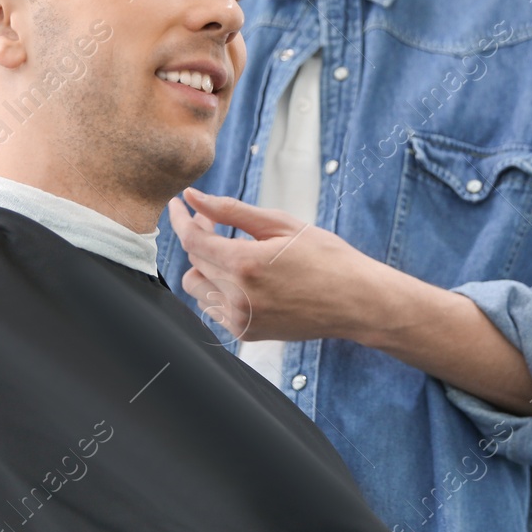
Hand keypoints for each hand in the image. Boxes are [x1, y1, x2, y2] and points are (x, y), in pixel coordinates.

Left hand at [167, 188, 386, 343]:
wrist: (355, 301)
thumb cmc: (325, 257)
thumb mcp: (280, 224)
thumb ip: (231, 211)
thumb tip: (193, 197)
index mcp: (245, 264)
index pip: (192, 240)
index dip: (180, 219)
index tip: (177, 205)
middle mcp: (237, 297)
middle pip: (194, 261)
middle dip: (201, 237)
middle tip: (219, 223)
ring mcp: (241, 320)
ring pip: (197, 288)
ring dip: (207, 266)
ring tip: (234, 252)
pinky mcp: (247, 334)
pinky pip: (214, 308)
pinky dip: (220, 290)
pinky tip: (246, 278)